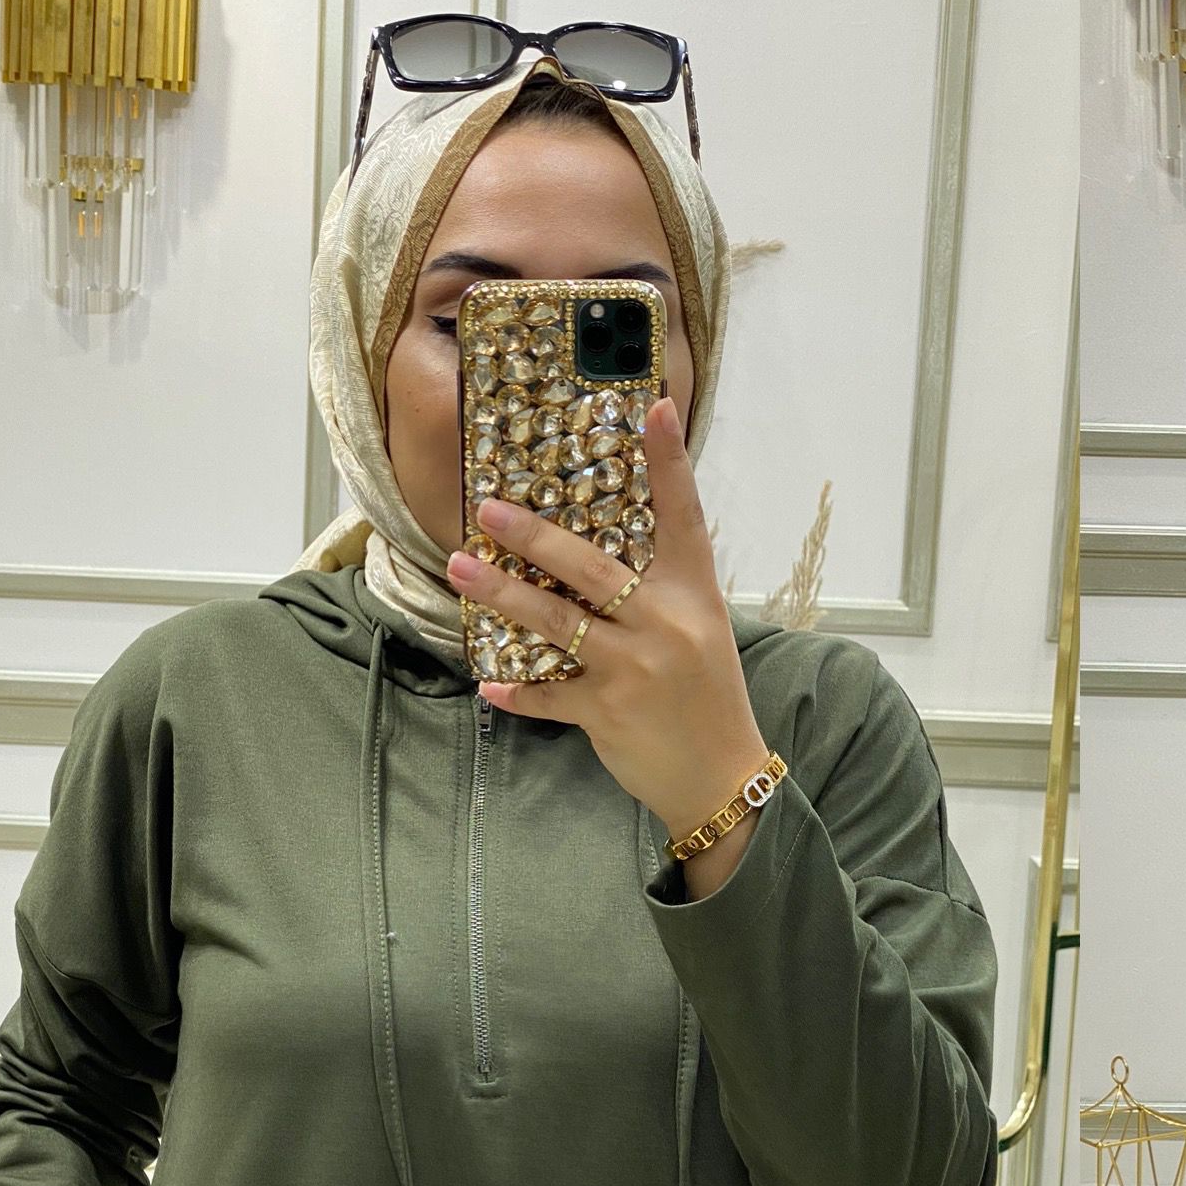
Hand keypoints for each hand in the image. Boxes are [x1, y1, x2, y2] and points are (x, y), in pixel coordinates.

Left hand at [447, 396, 772, 871]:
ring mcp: (635, 668)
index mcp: (696, 597)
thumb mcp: (703, 634)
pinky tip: (490, 683)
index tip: (653, 408)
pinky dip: (518, 691)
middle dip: (533, 536)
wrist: (725, 778)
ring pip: (555, 622)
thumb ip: (661, 594)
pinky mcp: (607, 712)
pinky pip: (549, 694)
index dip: (670, 462)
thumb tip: (601, 558)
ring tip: (461, 569)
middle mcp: (666, 624)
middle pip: (591, 567)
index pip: (684, 517)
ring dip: (502, 594)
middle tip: (487, 509)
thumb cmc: (710, 701)